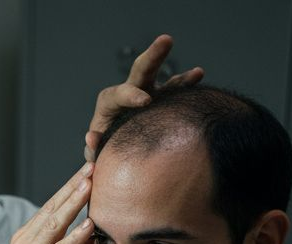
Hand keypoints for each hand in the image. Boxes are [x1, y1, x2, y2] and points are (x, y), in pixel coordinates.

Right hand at [0, 163, 95, 243]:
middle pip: (53, 207)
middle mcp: (25, 242)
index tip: (87, 171)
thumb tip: (91, 238)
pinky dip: (74, 236)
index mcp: (26, 239)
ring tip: (91, 184)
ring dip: (74, 202)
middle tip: (92, 165)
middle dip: (73, 186)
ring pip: (55, 222)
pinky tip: (88, 225)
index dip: (69, 188)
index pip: (51, 207)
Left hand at [84, 34, 204, 160]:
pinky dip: (188, 88)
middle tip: (166, 41)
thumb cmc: (103, 151)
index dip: (131, 95)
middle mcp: (131, 92)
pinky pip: (178, 95)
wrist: (118, 154)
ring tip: (198, 72)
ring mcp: (151, 96)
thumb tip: (91, 137)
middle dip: (153, 56)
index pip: (118, 94)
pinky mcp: (165, 104)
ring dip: (181, 78)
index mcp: (110, 103)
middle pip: (141, 70)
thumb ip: (93, 147)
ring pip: (166, 83)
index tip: (145, 101)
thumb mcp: (95, 152)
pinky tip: (200, 78)